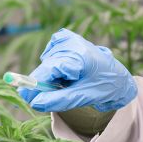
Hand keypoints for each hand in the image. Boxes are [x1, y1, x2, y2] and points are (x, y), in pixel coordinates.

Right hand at [19, 29, 137, 112]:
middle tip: (50, 96)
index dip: (35, 83)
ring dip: (51, 76)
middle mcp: (73, 43)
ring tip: (70, 82)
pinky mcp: (65, 38)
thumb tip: (34, 102)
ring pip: (47, 63)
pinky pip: (49, 54)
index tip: (25, 96)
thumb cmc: (104, 87)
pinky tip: (66, 71)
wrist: (118, 78)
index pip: (50, 69)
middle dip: (45, 84)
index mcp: (80, 56)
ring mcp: (68, 38)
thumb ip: (58, 100)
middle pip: (47, 66)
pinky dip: (53, 66)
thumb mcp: (83, 98)